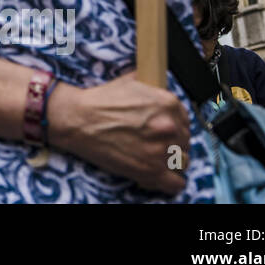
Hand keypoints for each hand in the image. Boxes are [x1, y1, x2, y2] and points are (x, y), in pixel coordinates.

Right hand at [47, 71, 189, 195]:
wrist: (78, 119)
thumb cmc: (100, 101)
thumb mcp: (129, 81)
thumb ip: (152, 85)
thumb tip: (160, 84)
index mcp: (167, 103)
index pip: (186, 121)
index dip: (175, 126)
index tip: (166, 131)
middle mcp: (168, 127)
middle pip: (185, 142)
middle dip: (172, 143)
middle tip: (154, 143)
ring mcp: (161, 150)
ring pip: (183, 162)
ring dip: (171, 161)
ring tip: (154, 157)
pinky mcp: (150, 171)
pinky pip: (176, 183)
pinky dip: (171, 181)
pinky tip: (160, 174)